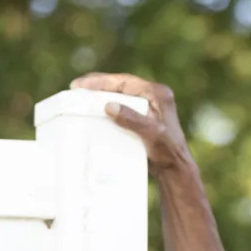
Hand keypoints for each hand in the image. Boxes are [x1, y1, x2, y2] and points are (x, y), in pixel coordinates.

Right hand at [71, 72, 193, 176]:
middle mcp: (154, 96)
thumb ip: (133, 120)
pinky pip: (121, 106)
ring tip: (80, 96)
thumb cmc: (168, 152)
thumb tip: (109, 106)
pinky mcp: (143, 117)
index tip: (81, 85)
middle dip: (98, 85)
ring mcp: (149, 106)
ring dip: (101, 95)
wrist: (175, 170)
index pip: (125, 81)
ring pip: (120, 95)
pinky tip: (94, 110)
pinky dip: (107, 106)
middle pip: (120, 85)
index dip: (101, 81)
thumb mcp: (152, 134)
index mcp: (158, 94)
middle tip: (75, 87)